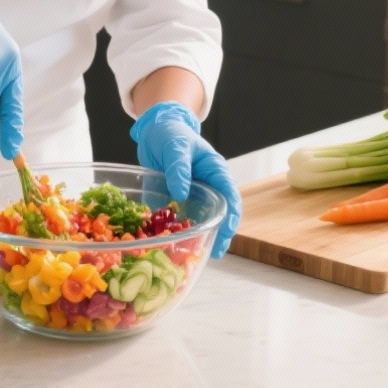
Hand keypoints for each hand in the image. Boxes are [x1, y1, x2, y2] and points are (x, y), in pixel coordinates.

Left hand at [131, 101, 240, 257]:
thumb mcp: (176, 146)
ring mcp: (191, 198)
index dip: (232, 216)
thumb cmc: (172, 134)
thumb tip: (181, 193)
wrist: (154, 131)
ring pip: (200, 221)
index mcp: (215, 172)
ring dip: (199, 237)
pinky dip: (175, 233)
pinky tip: (171, 245)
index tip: (228, 231)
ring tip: (195, 255)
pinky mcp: (174, 203)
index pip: (230, 196)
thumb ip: (179, 167)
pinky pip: (177, 221)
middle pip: (220, 215)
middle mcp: (207, 188)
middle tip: (214, 252)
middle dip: (220, 234)